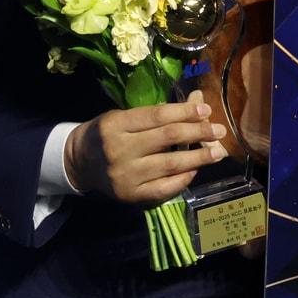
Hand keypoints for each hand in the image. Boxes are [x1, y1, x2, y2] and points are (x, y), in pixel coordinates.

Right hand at [64, 90, 226, 203]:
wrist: (79, 162)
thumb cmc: (108, 133)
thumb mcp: (124, 116)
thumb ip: (158, 113)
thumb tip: (197, 102)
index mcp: (116, 124)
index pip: (157, 116)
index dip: (185, 112)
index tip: (206, 109)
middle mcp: (119, 150)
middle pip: (167, 138)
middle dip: (198, 132)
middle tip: (219, 130)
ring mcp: (125, 175)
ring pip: (169, 164)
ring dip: (198, 157)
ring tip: (218, 152)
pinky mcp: (130, 195)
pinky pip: (164, 188)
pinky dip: (183, 179)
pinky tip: (195, 170)